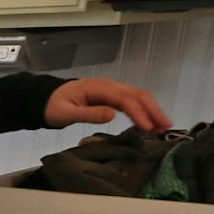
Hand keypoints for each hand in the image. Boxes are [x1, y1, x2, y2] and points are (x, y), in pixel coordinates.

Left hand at [45, 78, 170, 133]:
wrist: (47, 98)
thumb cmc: (54, 106)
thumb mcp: (65, 113)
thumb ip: (88, 114)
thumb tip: (112, 115)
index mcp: (98, 87)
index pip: (124, 99)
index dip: (138, 113)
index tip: (147, 127)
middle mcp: (109, 86)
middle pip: (137, 95)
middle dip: (153, 110)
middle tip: (166, 126)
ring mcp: (112, 90)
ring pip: (138, 97)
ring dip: (152, 110)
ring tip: (164, 127)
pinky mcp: (112, 97)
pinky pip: (132, 101)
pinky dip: (144, 111)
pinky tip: (150, 122)